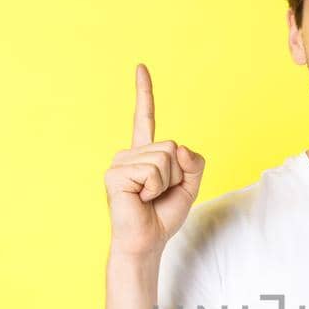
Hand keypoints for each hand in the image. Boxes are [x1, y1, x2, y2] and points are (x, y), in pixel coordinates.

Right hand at [104, 63, 205, 256]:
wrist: (147, 241)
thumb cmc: (163, 215)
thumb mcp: (190, 186)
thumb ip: (193, 163)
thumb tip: (179, 147)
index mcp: (144, 154)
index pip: (144, 117)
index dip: (144, 93)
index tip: (140, 67)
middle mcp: (129, 154)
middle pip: (170, 147)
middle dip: (176, 175)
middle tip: (159, 194)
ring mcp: (120, 163)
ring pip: (164, 159)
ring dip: (166, 183)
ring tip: (149, 198)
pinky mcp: (115, 175)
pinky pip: (152, 172)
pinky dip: (154, 189)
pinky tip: (141, 199)